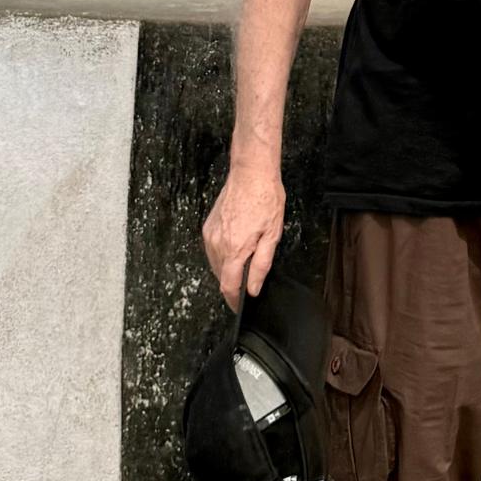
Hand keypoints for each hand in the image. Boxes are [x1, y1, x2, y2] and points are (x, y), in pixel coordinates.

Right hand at [201, 160, 284, 311]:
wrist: (251, 173)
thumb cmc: (265, 199)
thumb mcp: (272, 235)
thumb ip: (261, 265)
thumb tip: (253, 288)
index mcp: (234, 249)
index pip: (228, 286)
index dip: (233, 301)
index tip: (238, 307)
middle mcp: (218, 244)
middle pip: (221, 276)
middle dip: (233, 283)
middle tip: (249, 279)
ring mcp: (210, 235)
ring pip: (215, 263)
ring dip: (227, 268)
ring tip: (245, 257)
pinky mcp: (208, 226)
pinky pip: (212, 249)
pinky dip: (222, 254)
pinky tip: (236, 245)